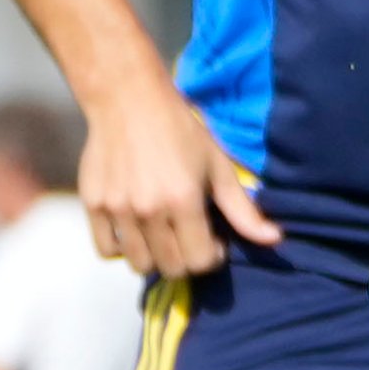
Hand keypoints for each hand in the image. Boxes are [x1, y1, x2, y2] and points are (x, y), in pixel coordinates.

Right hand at [79, 80, 280, 276]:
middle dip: (187, 259)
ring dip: (156, 257)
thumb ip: (243, 210)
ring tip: (164, 234)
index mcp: (183, 201)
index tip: (213, 239)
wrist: (128, 101)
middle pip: (170, 268)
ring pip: (139, 264)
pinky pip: (106, 249)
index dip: (212, 255)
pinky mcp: (93, 204)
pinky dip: (123, 247)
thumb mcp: (219, 167)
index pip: (200, 262)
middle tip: (189, 236)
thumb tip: (275, 240)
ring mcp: (117, 209)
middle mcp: (148, 210)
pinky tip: (137, 230)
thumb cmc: (180, 132)